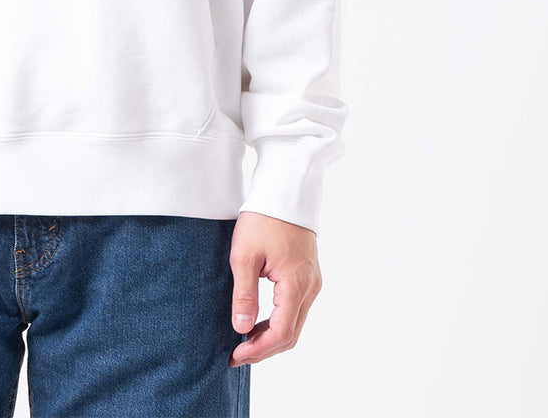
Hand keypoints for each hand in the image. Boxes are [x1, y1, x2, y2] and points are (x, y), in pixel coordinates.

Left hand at [228, 210, 321, 366]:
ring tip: (244, 342)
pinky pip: (296, 310)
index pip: (281, 333)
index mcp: (296, 285)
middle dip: (264, 349)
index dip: (258, 350)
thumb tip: (241, 329)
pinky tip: (258, 322)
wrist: (284, 191)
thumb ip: (245, 294)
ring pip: (295, 324)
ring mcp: (312, 282)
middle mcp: (310, 288)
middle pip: (291, 334)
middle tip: (237, 355)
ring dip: (271, 337)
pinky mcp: (308, 276)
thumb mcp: (245, 255)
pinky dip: (278, 322)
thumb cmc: (262, 219)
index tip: (235, 356)